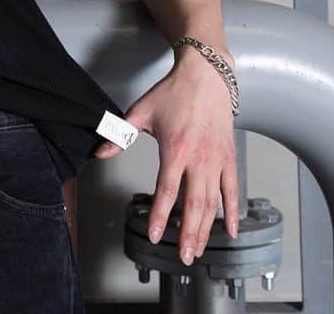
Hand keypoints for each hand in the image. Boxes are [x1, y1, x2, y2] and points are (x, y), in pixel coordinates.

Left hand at [92, 51, 238, 264]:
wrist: (205, 76)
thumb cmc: (173, 93)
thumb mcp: (141, 111)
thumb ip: (121, 134)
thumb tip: (100, 151)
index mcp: (175, 149)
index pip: (167, 190)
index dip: (160, 215)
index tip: (155, 235)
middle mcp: (199, 159)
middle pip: (194, 204)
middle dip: (188, 234)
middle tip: (184, 257)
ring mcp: (217, 160)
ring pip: (213, 203)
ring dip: (207, 229)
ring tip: (199, 249)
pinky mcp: (229, 158)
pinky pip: (232, 190)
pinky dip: (233, 212)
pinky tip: (230, 230)